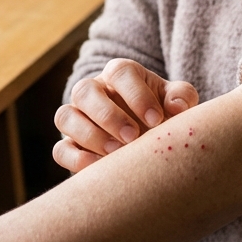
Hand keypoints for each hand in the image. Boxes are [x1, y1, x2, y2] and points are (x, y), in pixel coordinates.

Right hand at [53, 58, 198, 172]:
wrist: (148, 139)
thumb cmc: (162, 113)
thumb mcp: (175, 101)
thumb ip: (181, 97)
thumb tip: (177, 107)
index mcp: (120, 75)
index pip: (120, 72)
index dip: (136, 95)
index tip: (156, 120)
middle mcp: (94, 91)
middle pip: (84, 90)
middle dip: (108, 115)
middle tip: (132, 137)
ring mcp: (78, 117)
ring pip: (65, 116)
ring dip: (89, 134)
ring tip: (115, 153)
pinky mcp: (69, 145)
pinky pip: (60, 149)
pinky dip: (75, 159)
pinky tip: (99, 169)